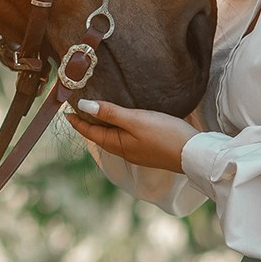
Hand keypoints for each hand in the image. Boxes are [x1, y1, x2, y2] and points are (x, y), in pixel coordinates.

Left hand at [66, 98, 198, 171]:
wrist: (194, 154)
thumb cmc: (165, 135)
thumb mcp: (135, 120)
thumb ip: (110, 113)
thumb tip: (83, 107)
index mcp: (117, 144)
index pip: (90, 132)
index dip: (77, 121)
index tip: (66, 110)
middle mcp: (123, 150)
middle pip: (99, 135)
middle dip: (88, 122)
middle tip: (78, 107)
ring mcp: (136, 151)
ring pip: (112, 136)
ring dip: (102, 124)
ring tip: (97, 111)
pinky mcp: (148, 149)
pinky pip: (125, 137)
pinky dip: (117, 127)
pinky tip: (122, 120)